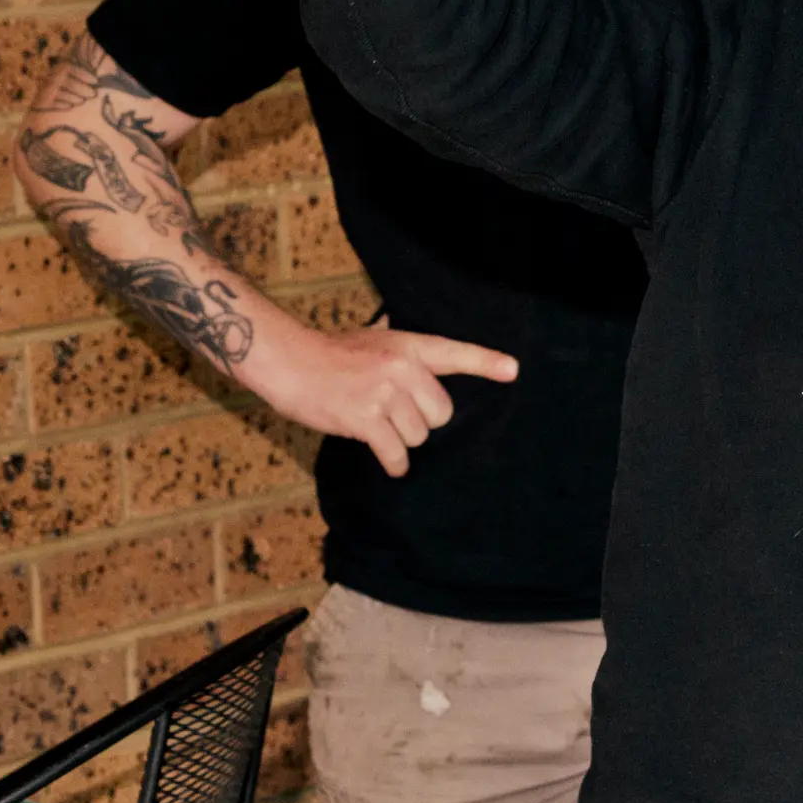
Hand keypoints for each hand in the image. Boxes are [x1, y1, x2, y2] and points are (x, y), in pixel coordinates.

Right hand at [245, 314, 516, 478]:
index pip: (455, 353)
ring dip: (401, 441)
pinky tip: (387, 462)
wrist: (289, 361)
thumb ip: (400, 346)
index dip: (486, 363)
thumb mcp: (372, 338)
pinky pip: (396, 454)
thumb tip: (418, 348)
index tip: (513, 371)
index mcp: (407, 345)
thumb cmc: (330, 353)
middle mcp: (402, 367)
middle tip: (394, 414)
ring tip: (378, 426)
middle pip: (441, 414)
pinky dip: (393, 464)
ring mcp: (384, 392)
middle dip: (421, 422)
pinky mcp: (366, 418)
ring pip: (418, 436)